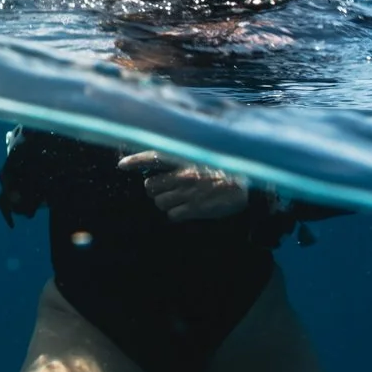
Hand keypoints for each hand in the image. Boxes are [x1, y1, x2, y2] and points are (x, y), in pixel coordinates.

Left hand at [116, 151, 251, 222]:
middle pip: (150, 185)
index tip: (122, 165)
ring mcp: (188, 193)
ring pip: (159, 202)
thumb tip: (163, 163)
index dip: (136, 160)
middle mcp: (184, 175)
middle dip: (155, 189)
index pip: (154, 156)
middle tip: (167, 189)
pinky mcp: (196, 209)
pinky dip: (176, 214)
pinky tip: (185, 210)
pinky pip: (172, 215)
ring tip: (178, 200)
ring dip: (165, 202)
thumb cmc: (226, 171)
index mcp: (186, 160)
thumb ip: (184, 160)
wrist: (249, 185)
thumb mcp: (205, 157)